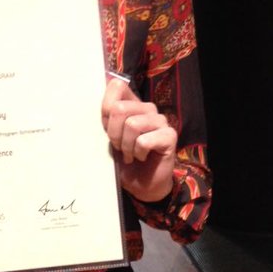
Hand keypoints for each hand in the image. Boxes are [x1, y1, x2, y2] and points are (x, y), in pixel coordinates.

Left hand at [102, 77, 177, 203]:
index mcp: (132, 104)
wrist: (141, 185)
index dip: (105, 108)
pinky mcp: (169, 136)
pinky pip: (144, 140)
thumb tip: (103, 102)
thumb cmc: (123, 160)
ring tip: (130, 154)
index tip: (106, 128)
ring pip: (132, 124)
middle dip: (113, 133)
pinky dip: (138, 153)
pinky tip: (142, 157)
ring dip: (126, 146)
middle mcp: (147, 108)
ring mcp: (160, 121)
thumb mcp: (108, 136)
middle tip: (118, 146)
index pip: (117, 86)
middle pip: (120, 108)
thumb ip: (106, 117)